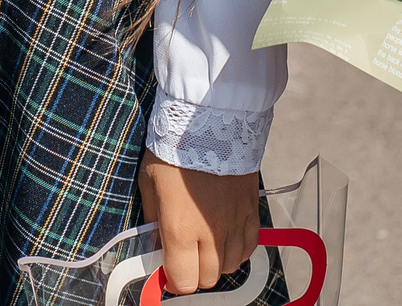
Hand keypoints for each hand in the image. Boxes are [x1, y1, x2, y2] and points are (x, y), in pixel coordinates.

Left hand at [137, 156, 260, 294]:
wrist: (209, 120)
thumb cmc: (173, 149)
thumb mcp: (149, 184)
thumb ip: (152, 222)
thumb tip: (156, 247)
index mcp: (180, 229)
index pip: (183, 281)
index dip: (174, 278)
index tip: (169, 264)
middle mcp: (210, 233)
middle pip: (207, 278)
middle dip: (194, 270)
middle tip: (185, 250)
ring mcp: (235, 224)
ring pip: (230, 266)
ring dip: (216, 260)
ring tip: (205, 240)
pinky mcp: (252, 211)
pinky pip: (249, 247)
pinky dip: (237, 248)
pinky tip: (226, 234)